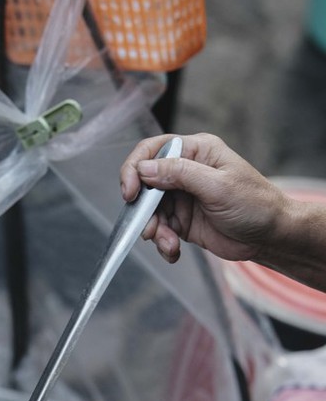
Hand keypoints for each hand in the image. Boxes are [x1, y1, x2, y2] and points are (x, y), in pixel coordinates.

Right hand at [120, 132, 287, 263]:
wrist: (270, 236)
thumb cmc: (255, 205)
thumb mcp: (217, 186)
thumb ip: (179, 174)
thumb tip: (144, 169)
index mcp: (196, 151)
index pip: (152, 151)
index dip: (135, 169)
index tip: (130, 193)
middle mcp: (185, 171)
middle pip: (145, 184)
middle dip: (143, 209)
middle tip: (149, 229)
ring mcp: (182, 197)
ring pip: (150, 211)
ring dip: (154, 230)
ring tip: (169, 243)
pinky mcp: (182, 221)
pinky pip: (160, 230)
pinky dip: (162, 242)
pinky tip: (174, 250)